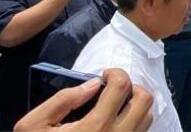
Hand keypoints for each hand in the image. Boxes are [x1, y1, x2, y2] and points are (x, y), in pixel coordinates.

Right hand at [15, 68, 152, 131]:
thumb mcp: (34, 125)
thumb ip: (63, 100)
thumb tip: (93, 84)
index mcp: (95, 127)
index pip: (122, 87)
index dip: (116, 73)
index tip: (106, 75)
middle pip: (144, 100)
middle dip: (132, 87)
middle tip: (114, 89)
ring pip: (148, 116)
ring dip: (136, 105)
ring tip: (115, 105)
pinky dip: (135, 121)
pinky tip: (116, 122)